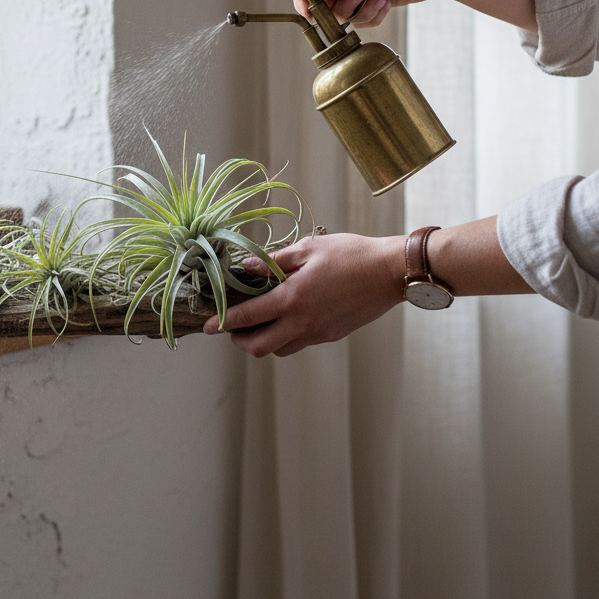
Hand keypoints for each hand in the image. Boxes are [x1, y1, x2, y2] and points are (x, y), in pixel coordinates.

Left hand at [203, 233, 404, 356]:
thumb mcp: (308, 249)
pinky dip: (286, 337)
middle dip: (240, 341)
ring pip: (280, 349)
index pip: (247, 317)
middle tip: (232, 327)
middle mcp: (303, 322)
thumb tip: (247, 267)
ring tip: (258, 322)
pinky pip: (300, 343)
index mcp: (292, 299)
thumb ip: (275, 261)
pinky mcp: (332, 335)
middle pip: (259, 347)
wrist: (390, 273)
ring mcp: (318, 333)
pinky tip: (286, 318)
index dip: (223, 322)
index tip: (207, 325)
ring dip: (263, 341)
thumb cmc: (350, 254)